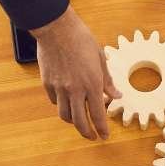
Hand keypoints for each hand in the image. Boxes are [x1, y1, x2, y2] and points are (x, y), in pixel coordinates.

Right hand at [32, 6, 121, 140]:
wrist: (56, 29)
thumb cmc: (81, 40)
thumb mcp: (100, 59)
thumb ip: (108, 81)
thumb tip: (117, 95)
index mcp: (92, 84)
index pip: (99, 115)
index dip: (102, 129)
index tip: (105, 136)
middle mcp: (75, 90)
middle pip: (80, 122)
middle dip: (87, 133)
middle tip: (92, 136)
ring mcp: (59, 88)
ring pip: (65, 115)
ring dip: (73, 122)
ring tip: (80, 121)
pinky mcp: (47, 84)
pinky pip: (55, 102)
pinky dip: (63, 106)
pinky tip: (68, 102)